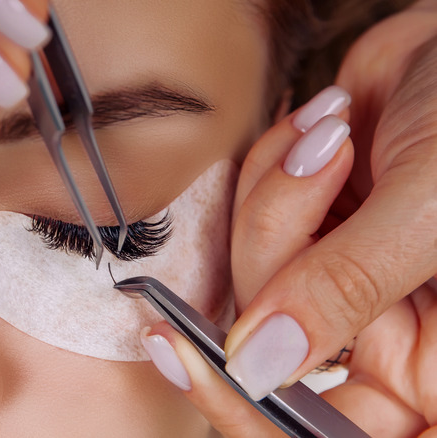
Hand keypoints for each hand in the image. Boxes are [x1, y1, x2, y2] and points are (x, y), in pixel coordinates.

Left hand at [141, 2, 436, 434]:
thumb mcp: (432, 206)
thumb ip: (346, 292)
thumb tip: (258, 367)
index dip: (271, 422)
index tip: (211, 371)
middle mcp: (399, 339)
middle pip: (279, 364)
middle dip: (260, 281)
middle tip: (218, 268)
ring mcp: (349, 288)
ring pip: (256, 286)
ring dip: (275, 206)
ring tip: (334, 139)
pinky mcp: (314, 238)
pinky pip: (252, 231)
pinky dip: (269, 178)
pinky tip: (321, 129)